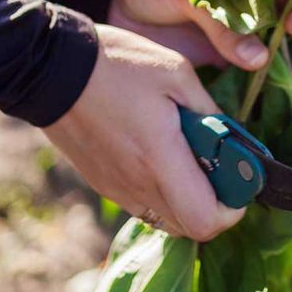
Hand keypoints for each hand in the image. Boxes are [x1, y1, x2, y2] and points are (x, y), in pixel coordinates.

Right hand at [43, 24, 241, 240]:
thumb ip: (208, 110)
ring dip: (187, 199)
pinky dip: (162, 192)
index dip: (232, 210)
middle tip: (220, 167)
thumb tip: (230, 137)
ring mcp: (116, 188)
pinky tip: (160, 154)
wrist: (50, 66)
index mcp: (160, 159)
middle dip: (214, 205)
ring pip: (166, 219)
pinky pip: (143, 204)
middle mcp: (137, 185)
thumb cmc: (119, 63)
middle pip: (189, 228)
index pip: (205, 221)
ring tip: (190, 158)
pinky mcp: (101, 182)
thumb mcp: (177, 73)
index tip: (240, 181)